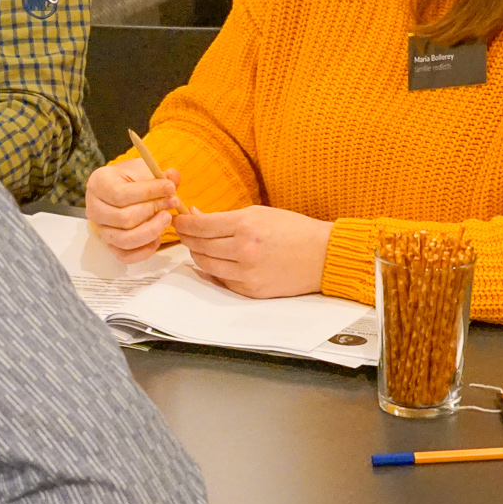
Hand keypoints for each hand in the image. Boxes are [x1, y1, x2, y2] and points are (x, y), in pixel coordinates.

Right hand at [86, 159, 182, 263]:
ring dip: (151, 231)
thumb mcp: (143, 170)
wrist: (121, 188)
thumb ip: (159, 175)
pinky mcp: (109, 245)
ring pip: (125, 240)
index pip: (121, 194)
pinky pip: (125, 256)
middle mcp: (94, 208)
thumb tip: (172, 178)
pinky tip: (157, 238)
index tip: (170, 188)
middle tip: (172, 203)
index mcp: (98, 184)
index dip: (149, 192)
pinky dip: (145, 250)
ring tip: (167, 219)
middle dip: (153, 211)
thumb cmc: (130, 179)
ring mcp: (100, 230)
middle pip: (124, 218)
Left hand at [172, 206, 333, 298]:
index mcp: (246, 226)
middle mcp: (243, 251)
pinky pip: (221, 279)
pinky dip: (214, 269)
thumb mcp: (259, 213)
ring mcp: (246, 273)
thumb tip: (196, 215)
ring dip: (197, 254)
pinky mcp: (251, 290)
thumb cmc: (294, 230)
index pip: (200, 226)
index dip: (184, 222)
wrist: (323, 256)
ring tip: (198, 245)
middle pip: (198, 246)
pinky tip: (216, 260)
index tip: (179, 219)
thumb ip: (226, 217)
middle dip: (187, 237)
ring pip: (205, 264)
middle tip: (184, 231)